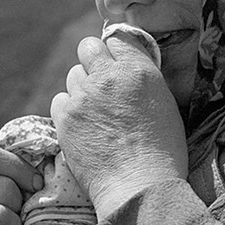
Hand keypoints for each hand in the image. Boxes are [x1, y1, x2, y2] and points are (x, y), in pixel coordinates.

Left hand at [50, 33, 187, 218]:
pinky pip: (59, 100)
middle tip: (100, 82)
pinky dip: (68, 110)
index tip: (117, 63)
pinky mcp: (65, 118)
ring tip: (95, 113)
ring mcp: (83, 96)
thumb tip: (129, 70)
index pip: (118, 37)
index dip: (116, 50)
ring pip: (72, 75)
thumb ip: (144, 80)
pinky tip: (83, 126)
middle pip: (87, 47)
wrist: (139, 187)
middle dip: (93, 59)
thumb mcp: (165, 105)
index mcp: (139, 70)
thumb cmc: (162, 153)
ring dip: (82, 88)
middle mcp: (108, 77)